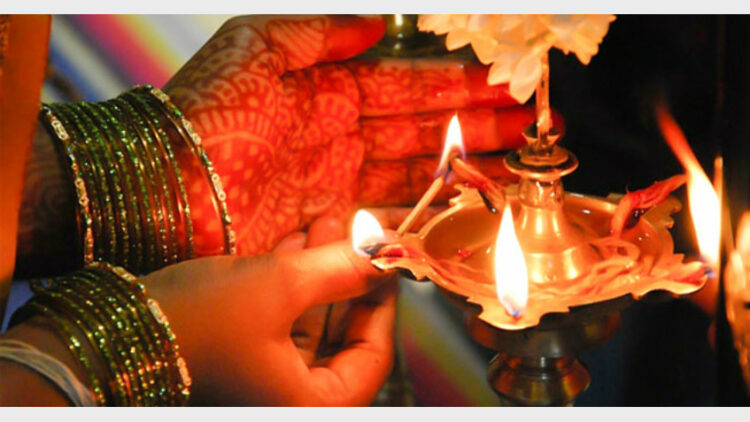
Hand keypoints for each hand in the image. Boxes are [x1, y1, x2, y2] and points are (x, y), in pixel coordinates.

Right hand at [142, 236, 395, 405]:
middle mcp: (290, 397)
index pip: (372, 357)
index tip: (389, 261)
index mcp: (310, 403)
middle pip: (341, 334)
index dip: (383, 303)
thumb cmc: (200, 320)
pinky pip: (282, 317)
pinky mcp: (243, 355)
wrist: (114, 330)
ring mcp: (265, 376)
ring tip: (333, 220)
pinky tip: (301, 238)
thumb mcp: (281, 285)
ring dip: (322, 269)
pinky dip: (293, 279)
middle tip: (361, 232)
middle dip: (349, 276)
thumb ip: (342, 269)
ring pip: (311, 320)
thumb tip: (389, 252)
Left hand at [163, 14, 537, 255]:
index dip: (455, 84)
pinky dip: (429, 208)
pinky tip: (462, 202)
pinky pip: (389, 213)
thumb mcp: (255, 50)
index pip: (405, 84)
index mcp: (326, 89)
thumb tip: (373, 23)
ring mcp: (337, 182)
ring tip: (512, 163)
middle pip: (420, 129)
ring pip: (414, 171)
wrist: (162, 194)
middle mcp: (339, 135)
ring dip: (463, 166)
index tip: (502, 82)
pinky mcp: (330, 225)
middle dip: (475, 124)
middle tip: (527, 124)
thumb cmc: (204, 119)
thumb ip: (315, 30)